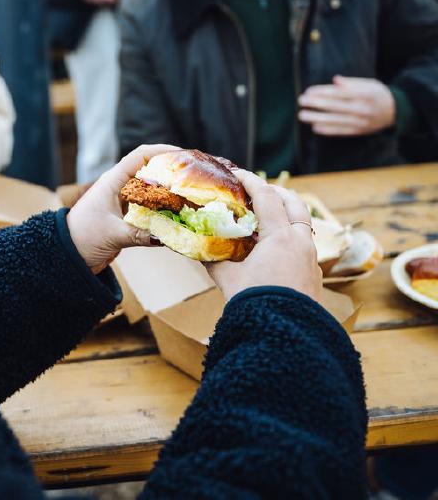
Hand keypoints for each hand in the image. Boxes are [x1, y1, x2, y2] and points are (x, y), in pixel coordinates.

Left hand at [67, 144, 179, 274]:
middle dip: (172, 171)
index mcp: (113, 181)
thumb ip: (138, 234)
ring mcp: (124, 201)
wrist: (68, 254)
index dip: (162, 151)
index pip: (140, 156)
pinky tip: (179, 215)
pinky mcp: (127, 216)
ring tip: (192, 194)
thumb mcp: (113, 234)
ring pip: (151, 189)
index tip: (184, 155)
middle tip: (195, 175)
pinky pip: (149, 207)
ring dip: (169, 190)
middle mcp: (119, 187)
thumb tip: (165, 238)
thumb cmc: (83, 236)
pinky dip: (163, 208)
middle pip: (150, 170)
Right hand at [206, 170, 321, 302]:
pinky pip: (304, 245)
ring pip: (302, 224)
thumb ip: (213, 260)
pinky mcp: (314, 274)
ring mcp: (311, 258)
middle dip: (276, 192)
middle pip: (294, 203)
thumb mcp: (228, 279)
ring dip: (286, 214)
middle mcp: (300, 242)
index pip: (266, 197)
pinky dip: (290, 236)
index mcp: (280, 237)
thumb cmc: (254, 303)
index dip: (251, 181)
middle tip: (258, 191)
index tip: (237, 174)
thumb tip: (196, 249)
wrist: (284, 336)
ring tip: (267, 218)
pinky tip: (276, 248)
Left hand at [298, 76, 395, 135]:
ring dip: (317, 118)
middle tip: (301, 101)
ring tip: (302, 116)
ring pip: (336, 120)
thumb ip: (351, 83)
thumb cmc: (376, 94)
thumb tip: (335, 80)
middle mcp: (363, 108)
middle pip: (336, 106)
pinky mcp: (359, 131)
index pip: (340, 92)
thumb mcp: (368, 83)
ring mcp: (361, 121)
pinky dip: (327, 130)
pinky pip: (341, 131)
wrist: (395, 111)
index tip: (309, 91)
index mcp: (366, 94)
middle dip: (316, 104)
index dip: (323, 92)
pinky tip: (315, 127)